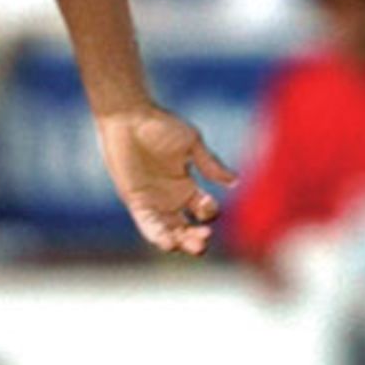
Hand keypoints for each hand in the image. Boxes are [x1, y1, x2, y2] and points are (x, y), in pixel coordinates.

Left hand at [97, 106, 236, 255]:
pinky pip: (149, 226)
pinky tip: (170, 243)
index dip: (209, 212)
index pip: (204, 210)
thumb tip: (235, 181)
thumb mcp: (191, 144)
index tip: (207, 203)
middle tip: (204, 238)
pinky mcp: (137, 202)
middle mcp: (171, 199)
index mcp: (187, 186)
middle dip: (199, 237)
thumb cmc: (160, 125)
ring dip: (183, 242)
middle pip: (189, 228)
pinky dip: (160, 237)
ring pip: (172, 232)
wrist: (129, 118)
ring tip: (194, 246)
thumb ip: (211, 165)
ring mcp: (154, 202)